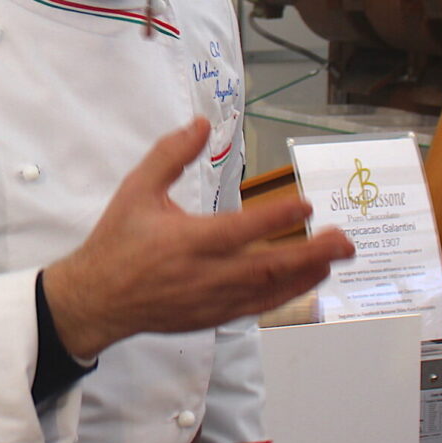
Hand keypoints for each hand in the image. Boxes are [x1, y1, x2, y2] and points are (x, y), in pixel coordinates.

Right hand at [42, 118, 354, 359]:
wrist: (98, 298)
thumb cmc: (118, 240)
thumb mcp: (136, 190)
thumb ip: (169, 155)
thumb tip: (200, 124)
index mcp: (187, 241)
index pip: (241, 229)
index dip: (275, 216)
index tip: (304, 203)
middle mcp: (205, 275)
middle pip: (268, 267)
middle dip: (310, 253)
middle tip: (343, 240)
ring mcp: (212, 301)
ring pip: (269, 291)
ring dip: (306, 274)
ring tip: (334, 258)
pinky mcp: (213, 318)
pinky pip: (257, 307)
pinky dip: (285, 294)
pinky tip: (304, 280)